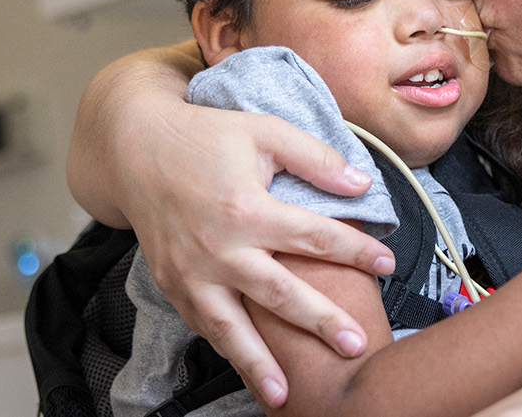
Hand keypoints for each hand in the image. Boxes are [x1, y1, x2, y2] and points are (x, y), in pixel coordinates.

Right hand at [68, 45, 394, 406]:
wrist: (134, 149)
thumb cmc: (205, 136)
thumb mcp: (265, 132)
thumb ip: (315, 158)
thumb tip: (361, 184)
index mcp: (246, 208)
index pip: (315, 237)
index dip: (356, 250)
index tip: (387, 263)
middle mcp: (218, 248)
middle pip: (279, 294)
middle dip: (320, 322)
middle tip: (355, 345)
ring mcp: (191, 272)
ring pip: (231, 327)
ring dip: (258, 363)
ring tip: (284, 395)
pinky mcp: (172, 284)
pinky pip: (203, 324)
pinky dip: (226, 349)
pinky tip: (248, 368)